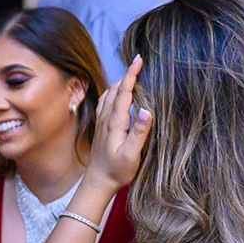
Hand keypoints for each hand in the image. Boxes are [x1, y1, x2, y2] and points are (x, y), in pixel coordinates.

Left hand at [85, 55, 152, 192]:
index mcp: (115, 122)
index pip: (124, 92)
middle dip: (127, 74)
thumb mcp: (131, 154)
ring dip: (121, 82)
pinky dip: (114, 92)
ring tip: (132, 73)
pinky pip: (106, 103)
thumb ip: (139, 132)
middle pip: (116, 89)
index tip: (139, 59)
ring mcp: (102, 122)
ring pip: (110, 94)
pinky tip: (117, 93)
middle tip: (140, 62)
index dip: (131, 74)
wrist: (98, 183)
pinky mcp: (102, 127)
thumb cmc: (116, 171)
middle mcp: (106, 118)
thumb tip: (146, 109)